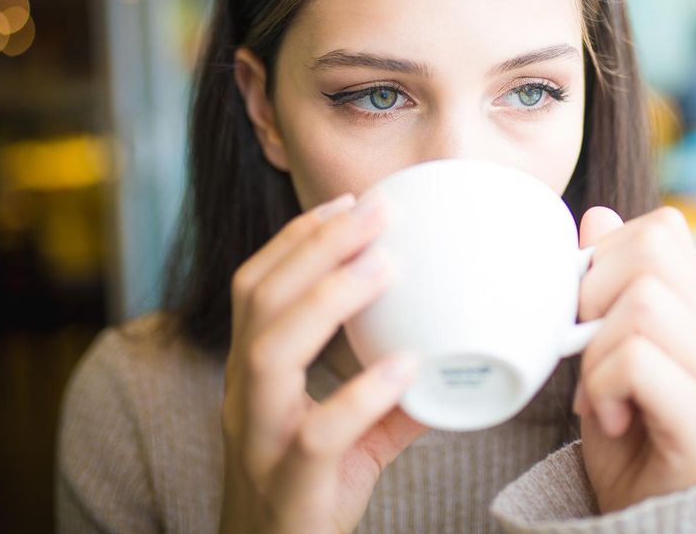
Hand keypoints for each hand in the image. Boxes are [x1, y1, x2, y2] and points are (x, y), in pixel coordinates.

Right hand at [219, 193, 429, 533]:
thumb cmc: (307, 493)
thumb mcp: (349, 435)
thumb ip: (392, 398)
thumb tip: (449, 360)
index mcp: (255, 379)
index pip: (256, 289)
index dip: (295, 240)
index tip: (346, 203)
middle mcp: (246, 401)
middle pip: (260, 304)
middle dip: (316, 247)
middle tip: (374, 212)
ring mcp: (260, 445)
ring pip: (270, 357)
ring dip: (328, 300)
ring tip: (383, 267)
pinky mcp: (289, 492)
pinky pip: (316, 437)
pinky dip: (360, 394)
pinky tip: (404, 365)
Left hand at [572, 206, 695, 513]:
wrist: (638, 512)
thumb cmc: (619, 424)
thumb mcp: (599, 342)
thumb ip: (604, 281)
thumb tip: (596, 214)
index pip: (663, 228)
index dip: (604, 255)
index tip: (586, 310)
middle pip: (650, 252)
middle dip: (592, 292)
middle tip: (585, 346)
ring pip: (642, 303)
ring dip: (594, 348)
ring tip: (598, 388)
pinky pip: (637, 360)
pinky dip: (602, 384)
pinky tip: (606, 416)